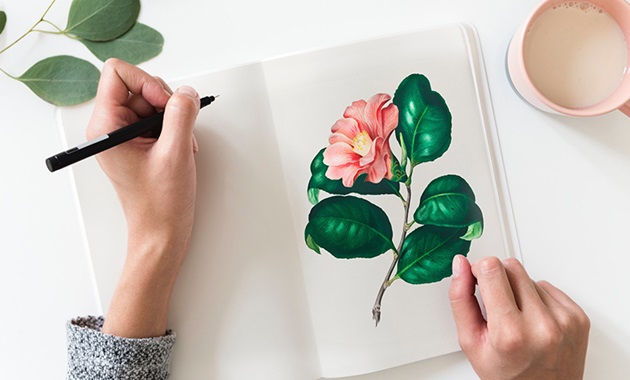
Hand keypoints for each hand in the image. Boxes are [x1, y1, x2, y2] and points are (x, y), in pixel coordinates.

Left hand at [87, 59, 200, 337]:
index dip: (147, 82)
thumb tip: (187, 92)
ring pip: (153, 101)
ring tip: (180, 145)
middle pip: (139, 85)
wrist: (162, 233)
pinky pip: (159, 119)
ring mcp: (125, 135)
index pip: (118, 73)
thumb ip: (181, 115)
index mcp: (106, 127)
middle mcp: (111, 127)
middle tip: (176, 128)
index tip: (164, 103)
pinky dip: (175, 129)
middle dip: (165, 102)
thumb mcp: (175, 153)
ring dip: (174, 118)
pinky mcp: (139, 143)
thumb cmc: (159, 204)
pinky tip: (180, 150)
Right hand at [449, 255, 589, 379]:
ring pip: (530, 276)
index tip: (477, 281)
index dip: (479, 270)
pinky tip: (533, 319)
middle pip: (511, 267)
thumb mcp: (471, 342)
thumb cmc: (508, 376)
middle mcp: (541, 325)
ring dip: (519, 291)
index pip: (491, 269)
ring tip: (517, 318)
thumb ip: (460, 299)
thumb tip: (460, 265)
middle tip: (496, 306)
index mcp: (510, 332)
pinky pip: (549, 287)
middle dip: (498, 279)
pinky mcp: (579, 317)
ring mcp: (564, 320)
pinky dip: (538, 298)